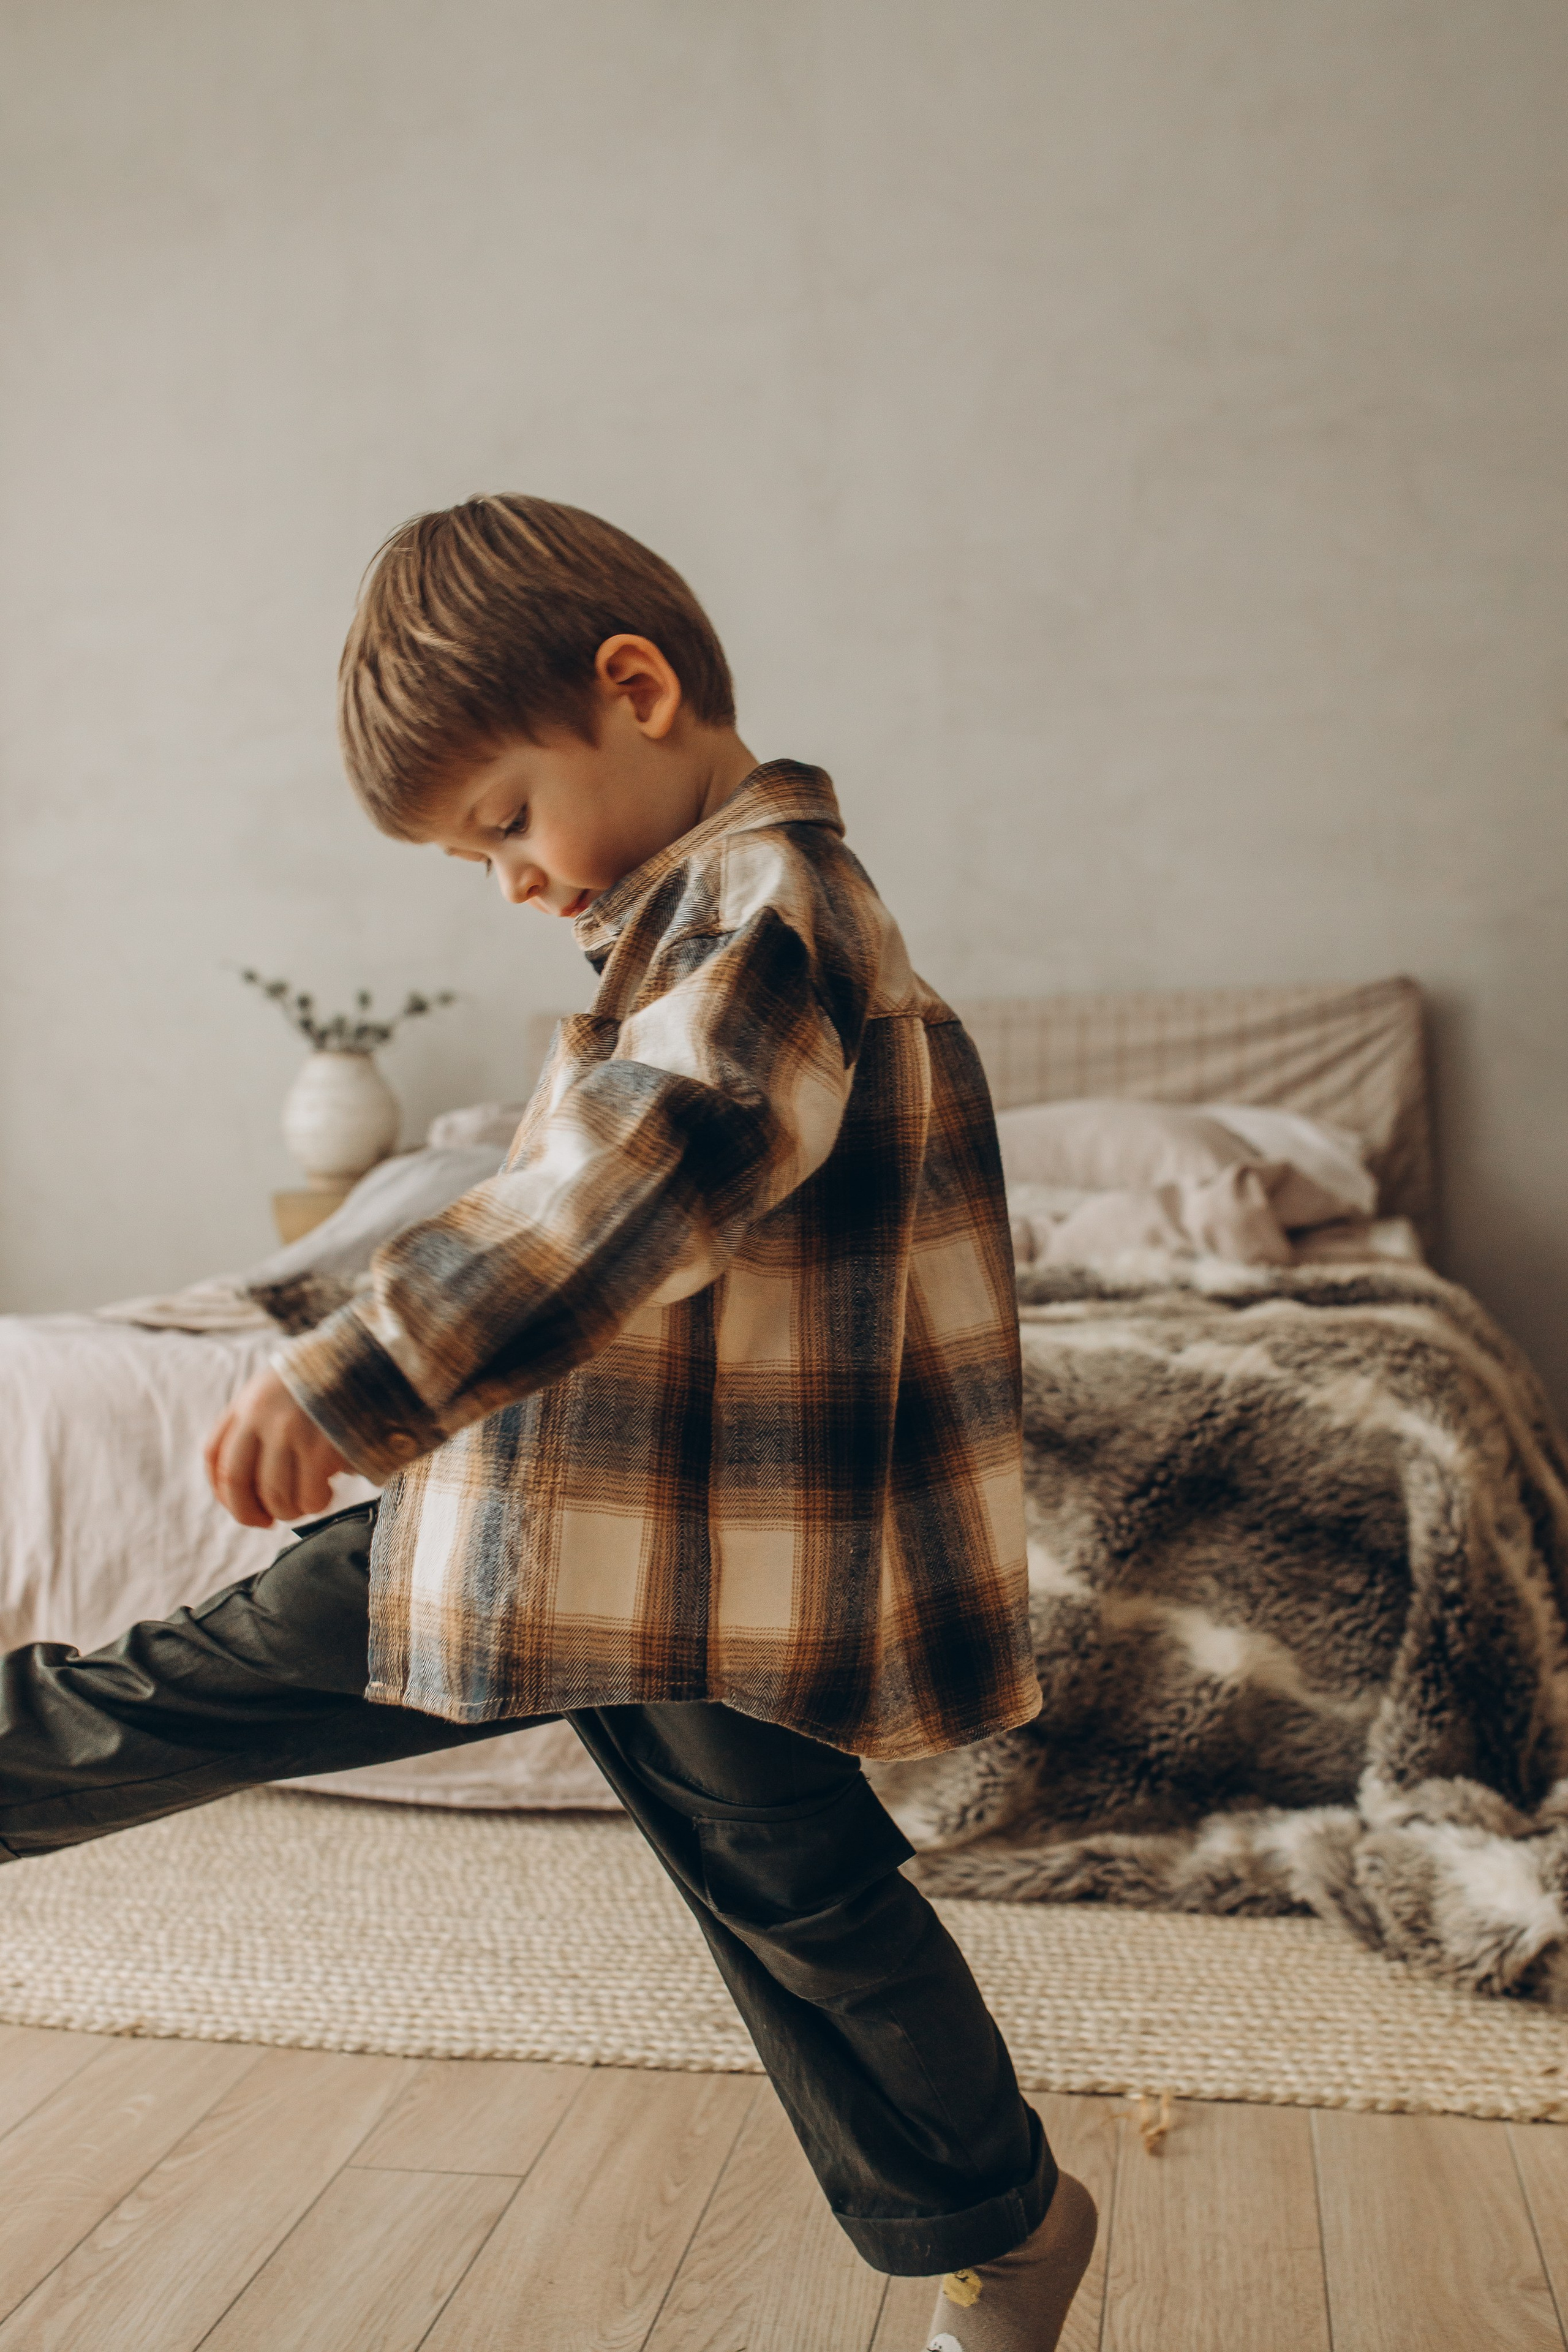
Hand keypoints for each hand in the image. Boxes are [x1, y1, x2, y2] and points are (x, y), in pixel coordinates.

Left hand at [205, 1367, 350, 1528]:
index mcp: (247, 1402)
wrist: (372, 1361)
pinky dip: (315, 1504)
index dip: (223, 1491)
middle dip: (248, 1513)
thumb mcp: (280, 1390)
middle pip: (237, 1482)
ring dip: (288, 1511)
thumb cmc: (325, 1383)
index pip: (215, 1456)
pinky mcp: (322, 1447)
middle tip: (266, 1521)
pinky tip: (327, 1490)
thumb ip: (257, 1423)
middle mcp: (262, 1415)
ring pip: (275, 1496)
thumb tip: (247, 1485)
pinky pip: (309, 1496)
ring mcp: (291, 1431)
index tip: (241, 1505)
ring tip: (305, 1502)